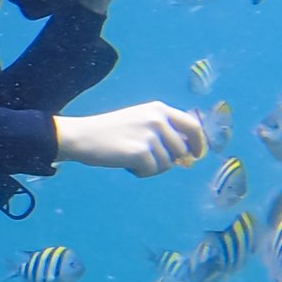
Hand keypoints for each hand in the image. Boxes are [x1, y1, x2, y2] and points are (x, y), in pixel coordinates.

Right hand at [52, 101, 209, 176]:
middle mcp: (157, 119)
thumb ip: (163, 130)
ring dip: (152, 167)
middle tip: (148, 159)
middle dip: (169, 160)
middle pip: (181, 150)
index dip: (198, 143)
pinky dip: (141, 172)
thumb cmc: (110, 131)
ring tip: (132, 158)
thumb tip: (187, 152)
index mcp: (159, 109)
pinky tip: (127, 164)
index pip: (192, 126)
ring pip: (167, 163)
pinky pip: (152, 171)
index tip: (196, 154)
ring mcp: (149, 135)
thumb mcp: (140, 120)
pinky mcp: (140, 152)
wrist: (83, 136)